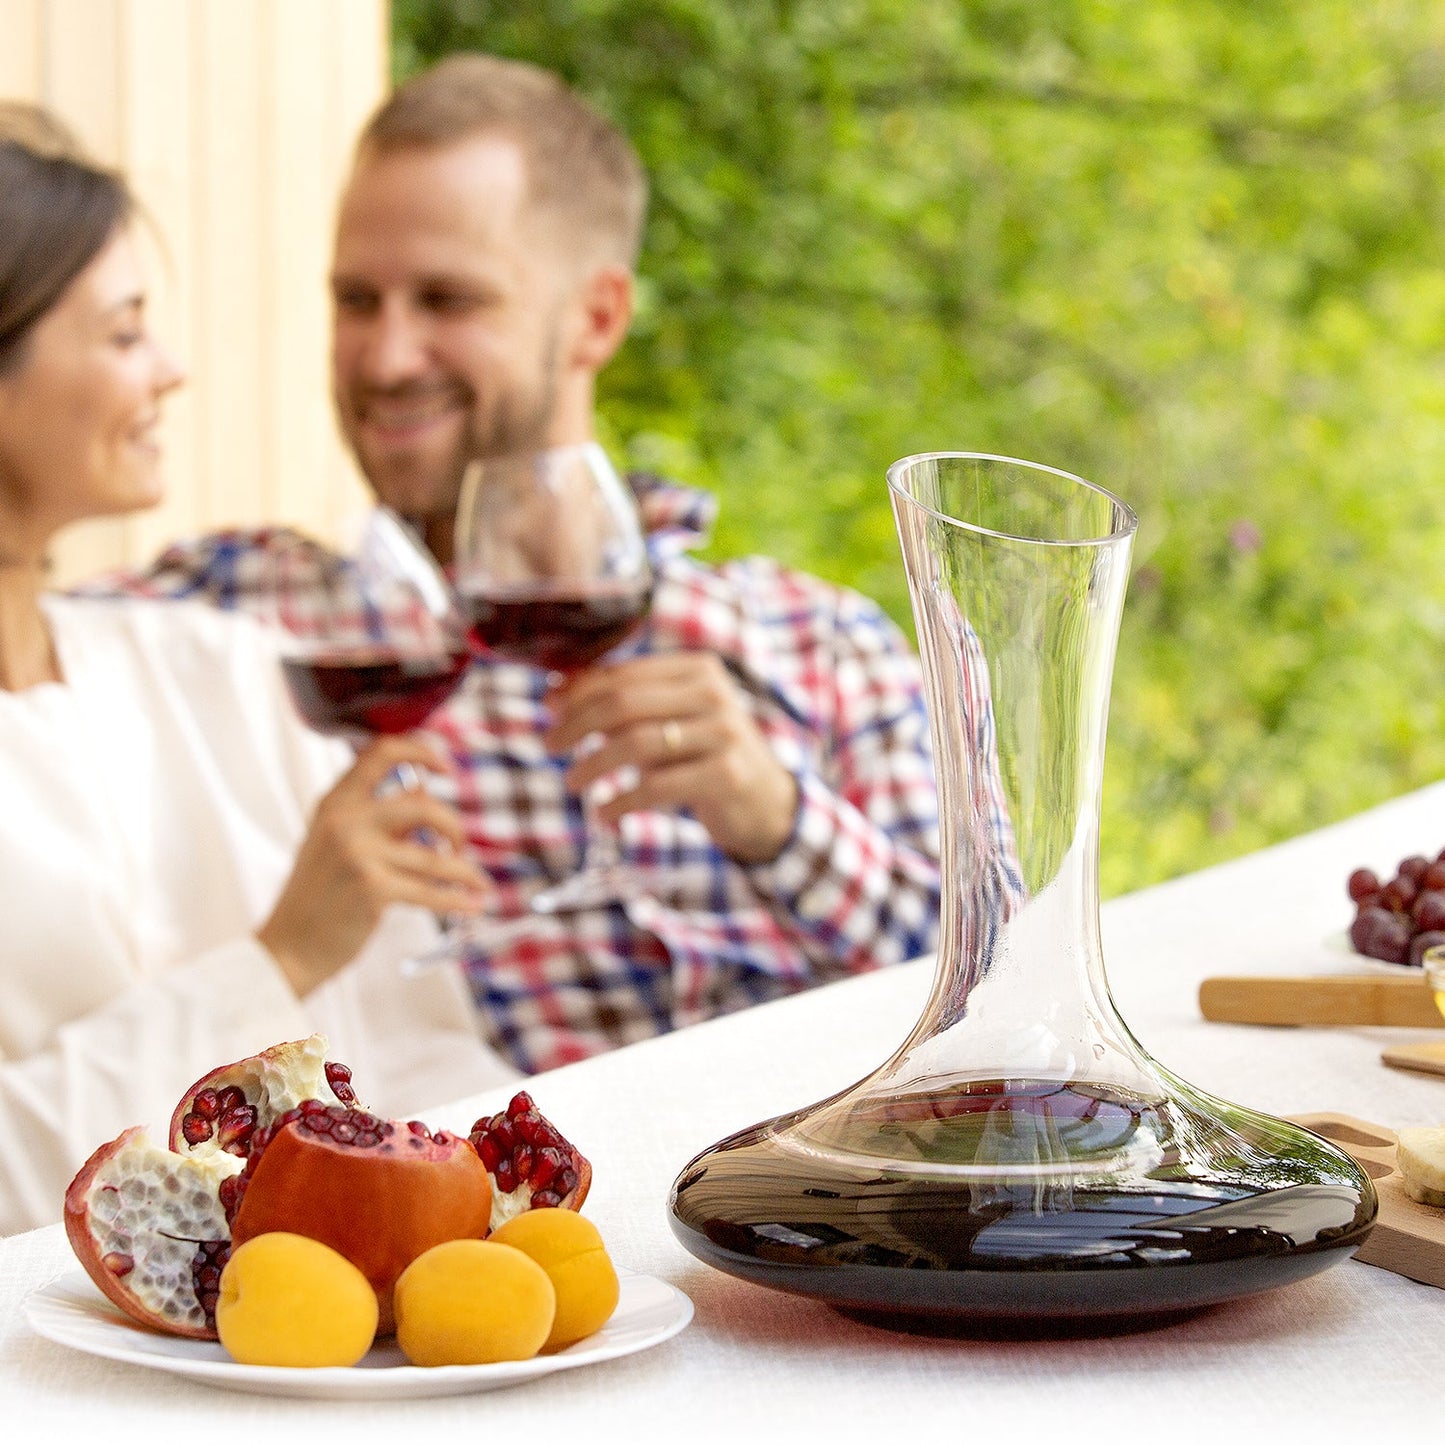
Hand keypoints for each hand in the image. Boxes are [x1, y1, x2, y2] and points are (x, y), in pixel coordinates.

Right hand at [256, 736, 488, 995]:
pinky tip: (473, 904)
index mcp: (336, 802)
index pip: (382, 752)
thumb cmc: (319, 895)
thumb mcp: (340, 842)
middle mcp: (347, 820)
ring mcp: (360, 854)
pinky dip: (458, 899)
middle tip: (459, 846)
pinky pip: (431, 891)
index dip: (422, 751)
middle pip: (424, 805)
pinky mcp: (374, 889)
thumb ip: (381, 817)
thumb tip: (424, 791)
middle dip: (454, 827)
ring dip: (465, 872)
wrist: (289, 947)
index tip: (447, 767)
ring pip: (436, 857)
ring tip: (478, 883)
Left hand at [544, 652, 798, 864]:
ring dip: (594, 764)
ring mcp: (723, 732)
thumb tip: (554, 693)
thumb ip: (621, 704)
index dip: (579, 692)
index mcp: (697, 669)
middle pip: (624, 702)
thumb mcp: (668, 721)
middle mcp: (714, 693)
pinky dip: (622, 800)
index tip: (549, 710)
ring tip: (572, 783)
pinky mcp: (726, 774)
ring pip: (636, 742)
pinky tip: (605, 813)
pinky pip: (656, 785)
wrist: (766, 802)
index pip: (623, 674)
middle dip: (577, 724)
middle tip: (549, 747)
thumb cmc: (704, 756)